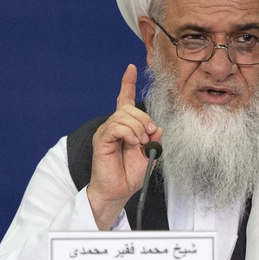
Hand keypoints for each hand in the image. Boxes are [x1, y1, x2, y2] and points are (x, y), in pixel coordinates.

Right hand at [87, 64, 162, 229]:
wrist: (118, 191)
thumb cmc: (130, 174)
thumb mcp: (150, 155)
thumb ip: (154, 140)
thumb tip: (156, 128)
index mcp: (125, 127)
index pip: (124, 99)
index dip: (127, 83)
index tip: (131, 68)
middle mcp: (113, 126)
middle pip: (128, 108)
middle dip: (143, 118)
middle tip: (149, 135)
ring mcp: (106, 132)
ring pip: (123, 116)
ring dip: (137, 128)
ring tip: (140, 142)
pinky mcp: (101, 139)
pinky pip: (116, 126)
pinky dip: (128, 133)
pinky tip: (132, 143)